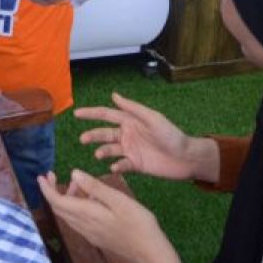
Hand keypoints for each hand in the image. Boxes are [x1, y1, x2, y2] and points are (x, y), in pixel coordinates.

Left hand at [37, 170, 190, 262]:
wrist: (150, 253)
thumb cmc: (138, 223)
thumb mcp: (118, 200)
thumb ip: (94, 187)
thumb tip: (72, 174)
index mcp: (86, 214)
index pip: (57, 201)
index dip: (46, 188)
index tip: (41, 176)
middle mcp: (83, 226)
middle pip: (59, 208)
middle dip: (53, 191)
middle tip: (54, 175)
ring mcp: (90, 234)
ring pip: (69, 215)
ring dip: (66, 198)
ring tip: (78, 184)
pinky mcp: (97, 238)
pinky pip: (78, 221)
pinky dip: (76, 207)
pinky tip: (91, 200)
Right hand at [76, 92, 217, 181]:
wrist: (186, 157)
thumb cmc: (171, 135)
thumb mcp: (152, 118)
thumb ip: (132, 108)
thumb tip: (113, 95)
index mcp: (130, 121)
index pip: (106, 115)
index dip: (91, 113)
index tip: (76, 113)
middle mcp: (127, 134)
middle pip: (104, 133)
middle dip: (92, 135)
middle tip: (82, 139)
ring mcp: (130, 150)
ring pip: (109, 150)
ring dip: (102, 151)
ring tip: (98, 154)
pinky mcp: (135, 165)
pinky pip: (121, 165)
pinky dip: (116, 166)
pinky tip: (115, 167)